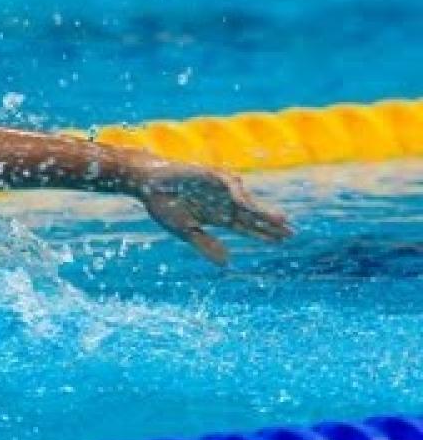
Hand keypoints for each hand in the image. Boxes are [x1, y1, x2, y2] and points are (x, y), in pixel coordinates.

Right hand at [135, 163, 292, 264]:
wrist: (147, 184)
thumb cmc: (163, 205)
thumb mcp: (185, 230)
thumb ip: (205, 245)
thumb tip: (227, 263)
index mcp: (217, 216)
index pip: (246, 227)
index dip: (263, 234)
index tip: (282, 242)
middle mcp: (223, 202)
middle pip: (253, 216)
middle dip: (272, 225)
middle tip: (293, 234)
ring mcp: (220, 189)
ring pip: (248, 202)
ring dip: (263, 212)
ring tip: (281, 221)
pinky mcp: (213, 175)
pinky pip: (231, 187)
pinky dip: (240, 197)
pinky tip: (249, 207)